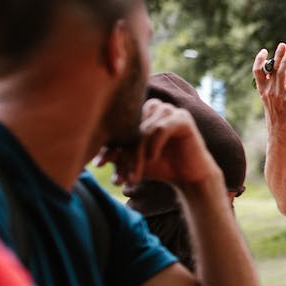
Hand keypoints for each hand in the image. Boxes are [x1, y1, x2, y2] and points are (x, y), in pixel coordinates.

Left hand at [98, 98, 219, 187]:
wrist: (189, 176)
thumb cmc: (161, 167)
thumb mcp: (134, 162)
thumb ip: (117, 156)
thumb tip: (95, 160)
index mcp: (140, 114)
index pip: (119, 127)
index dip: (108, 146)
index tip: (99, 165)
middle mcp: (154, 108)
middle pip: (131, 128)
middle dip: (123, 155)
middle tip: (119, 177)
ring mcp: (169, 111)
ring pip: (145, 129)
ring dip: (137, 154)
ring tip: (135, 176)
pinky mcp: (183, 118)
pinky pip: (162, 128)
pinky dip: (154, 144)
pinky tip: (152, 159)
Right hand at [253, 43, 285, 142]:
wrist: (279, 126)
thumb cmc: (274, 108)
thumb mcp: (266, 95)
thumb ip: (269, 81)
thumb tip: (271, 65)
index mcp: (262, 88)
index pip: (257, 70)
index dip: (259, 59)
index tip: (265, 51)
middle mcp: (269, 90)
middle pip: (271, 68)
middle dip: (277, 55)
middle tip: (282, 45)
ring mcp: (279, 94)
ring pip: (281, 73)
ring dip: (285, 61)